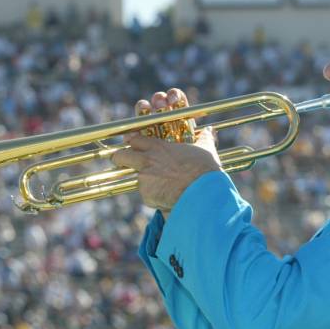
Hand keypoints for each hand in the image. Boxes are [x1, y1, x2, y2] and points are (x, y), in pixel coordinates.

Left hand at [111, 88, 221, 214]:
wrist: (202, 192)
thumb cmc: (205, 169)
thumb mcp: (205, 149)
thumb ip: (204, 139)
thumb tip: (211, 131)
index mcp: (158, 147)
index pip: (135, 139)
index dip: (132, 142)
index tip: (133, 145)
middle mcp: (147, 160)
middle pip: (119, 156)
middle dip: (119, 158)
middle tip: (123, 162)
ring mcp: (144, 178)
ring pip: (131, 178)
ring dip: (139, 180)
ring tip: (153, 185)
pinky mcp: (146, 195)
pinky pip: (146, 196)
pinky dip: (154, 197)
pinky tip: (166, 197)